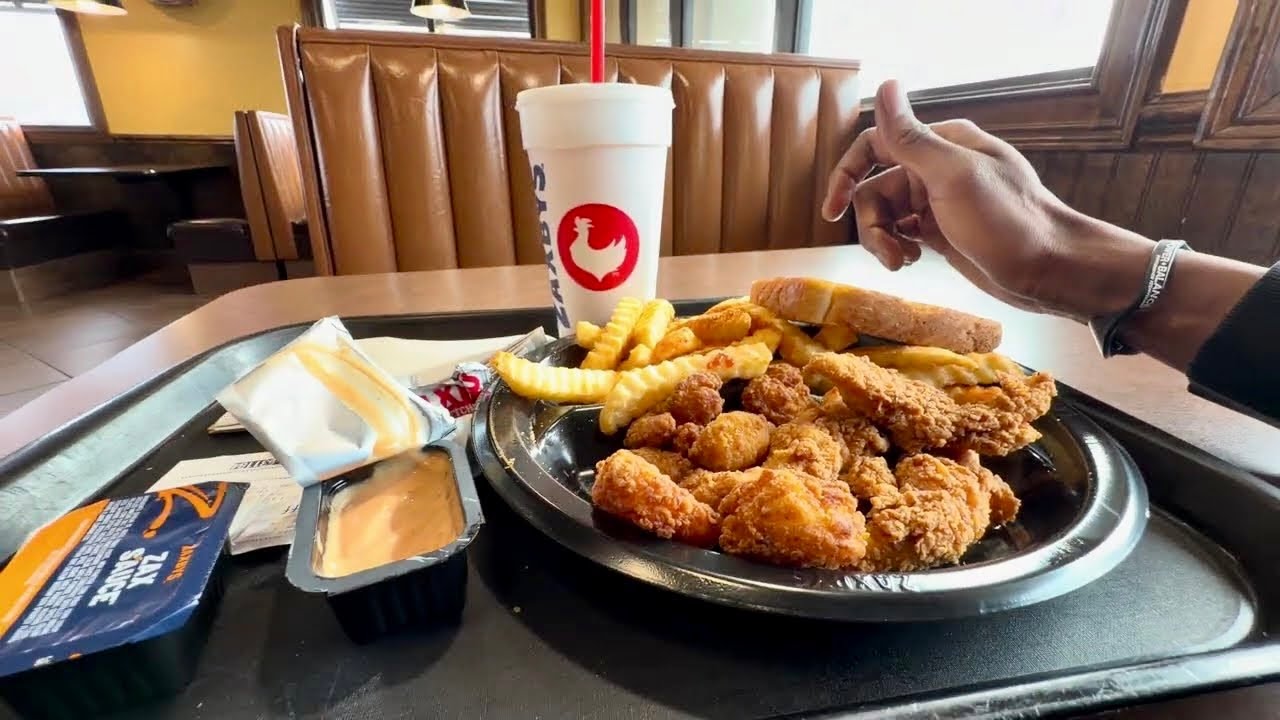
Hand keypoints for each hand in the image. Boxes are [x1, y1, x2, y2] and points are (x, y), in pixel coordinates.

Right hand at [821, 80, 1152, 319]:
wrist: (1051, 271)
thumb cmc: (1009, 222)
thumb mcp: (953, 177)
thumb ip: (912, 138)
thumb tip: (887, 85)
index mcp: (942, 144)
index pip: (877, 145)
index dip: (848, 174)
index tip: (832, 209)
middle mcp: (939, 169)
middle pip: (876, 188)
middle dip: (871, 223)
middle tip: (887, 254)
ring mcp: (941, 203)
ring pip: (887, 216)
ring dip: (883, 240)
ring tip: (901, 263)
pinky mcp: (944, 233)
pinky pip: (903, 234)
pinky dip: (898, 249)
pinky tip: (910, 262)